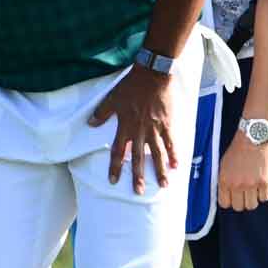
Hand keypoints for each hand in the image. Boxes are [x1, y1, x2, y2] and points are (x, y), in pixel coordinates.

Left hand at [88, 68, 176, 193]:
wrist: (153, 75)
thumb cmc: (131, 86)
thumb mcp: (112, 98)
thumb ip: (102, 113)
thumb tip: (90, 124)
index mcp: (125, 127)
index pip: (118, 152)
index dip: (116, 167)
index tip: (113, 181)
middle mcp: (140, 132)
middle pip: (138, 158)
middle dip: (138, 176)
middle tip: (138, 192)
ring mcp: (155, 129)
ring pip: (157, 154)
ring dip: (160, 170)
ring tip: (163, 185)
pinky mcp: (167, 123)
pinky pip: (171, 142)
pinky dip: (174, 154)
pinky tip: (176, 166)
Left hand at [216, 132, 267, 210]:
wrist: (254, 135)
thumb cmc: (239, 148)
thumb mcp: (224, 164)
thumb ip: (225, 180)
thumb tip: (227, 194)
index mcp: (224, 180)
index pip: (225, 204)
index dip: (230, 201)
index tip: (234, 196)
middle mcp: (236, 185)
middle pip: (239, 207)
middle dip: (242, 201)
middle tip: (246, 192)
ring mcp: (251, 184)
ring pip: (252, 205)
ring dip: (253, 199)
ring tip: (254, 189)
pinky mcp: (265, 182)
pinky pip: (264, 198)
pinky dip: (263, 194)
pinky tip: (262, 185)